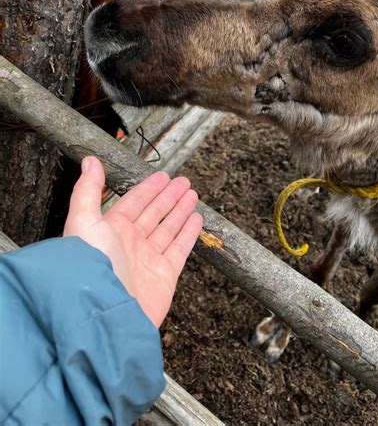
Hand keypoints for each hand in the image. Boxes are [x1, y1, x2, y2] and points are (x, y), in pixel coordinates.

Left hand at [64, 156, 202, 326]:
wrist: (104, 312)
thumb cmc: (89, 269)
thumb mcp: (84, 221)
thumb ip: (88, 190)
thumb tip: (90, 161)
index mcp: (110, 230)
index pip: (134, 202)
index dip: (149, 189)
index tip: (162, 177)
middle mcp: (130, 244)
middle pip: (154, 213)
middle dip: (169, 197)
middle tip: (184, 182)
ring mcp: (148, 260)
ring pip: (169, 228)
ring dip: (180, 211)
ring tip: (192, 195)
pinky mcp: (164, 276)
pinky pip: (180, 249)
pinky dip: (189, 234)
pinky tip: (196, 220)